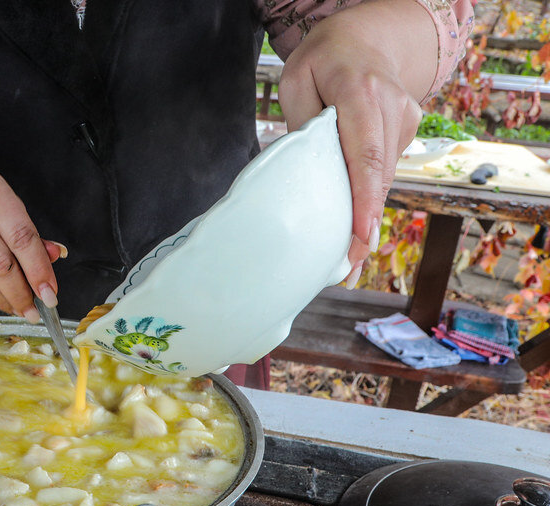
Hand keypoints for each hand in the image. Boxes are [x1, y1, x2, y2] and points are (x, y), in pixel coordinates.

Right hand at [0, 157, 62, 320]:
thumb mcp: (0, 202)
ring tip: (13, 306)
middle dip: (20, 294)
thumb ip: (27, 231)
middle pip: (0, 264)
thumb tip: (53, 257)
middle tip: (32, 310)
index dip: (39, 271)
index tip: (49, 294)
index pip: (22, 237)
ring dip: (1, 300)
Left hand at [277, 0, 435, 286]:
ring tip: (348, 262)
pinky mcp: (408, 129)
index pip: (365, 156)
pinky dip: (369, 197)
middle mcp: (392, 105)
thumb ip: (302, 125)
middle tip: (347, 269)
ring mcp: (406, 118)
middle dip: (365, 227)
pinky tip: (356, 225)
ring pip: (384, 178)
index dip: (363, 202)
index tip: (360, 239)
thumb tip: (306, 174)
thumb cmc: (322, 60)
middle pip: (379, 177)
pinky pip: (385, 170)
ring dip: (368, 219)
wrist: (367, 38)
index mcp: (360, 93)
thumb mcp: (295, 81)